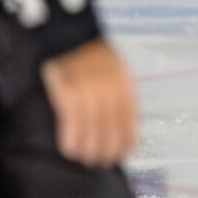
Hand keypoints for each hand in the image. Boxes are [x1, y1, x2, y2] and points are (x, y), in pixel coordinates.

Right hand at [40, 38, 138, 167]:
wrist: (68, 35)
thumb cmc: (91, 53)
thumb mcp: (115, 69)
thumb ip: (120, 93)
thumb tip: (125, 122)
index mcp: (124, 85)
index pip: (130, 120)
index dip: (127, 140)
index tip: (124, 155)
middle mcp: (109, 91)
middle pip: (111, 129)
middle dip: (108, 150)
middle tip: (102, 163)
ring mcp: (88, 92)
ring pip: (92, 129)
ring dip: (89, 149)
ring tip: (85, 159)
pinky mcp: (67, 94)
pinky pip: (71, 122)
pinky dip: (71, 139)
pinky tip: (70, 149)